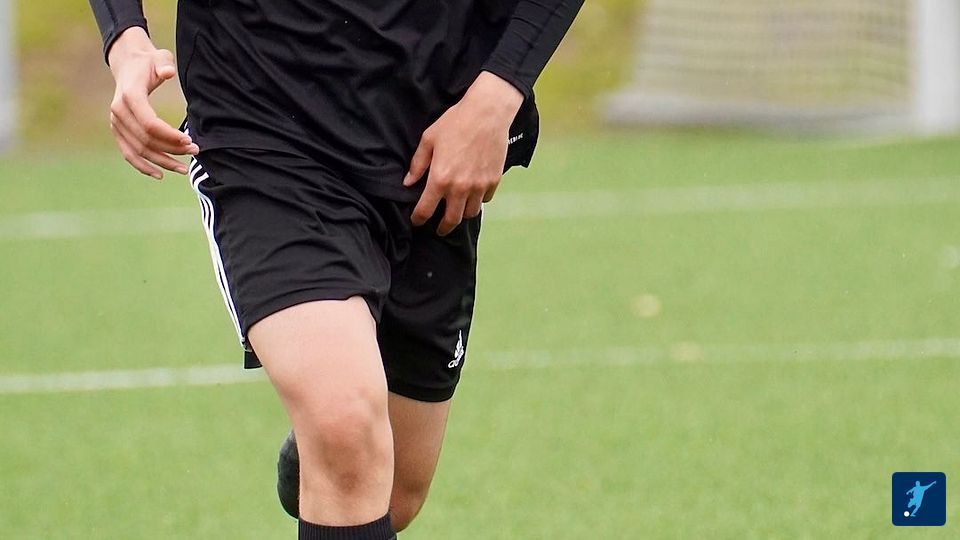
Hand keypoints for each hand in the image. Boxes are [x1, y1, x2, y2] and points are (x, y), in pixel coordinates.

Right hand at [107, 27, 198, 179]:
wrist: (128, 65)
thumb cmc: (148, 62)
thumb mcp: (158, 57)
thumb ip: (164, 63)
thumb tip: (168, 72)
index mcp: (129, 96)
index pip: (150, 123)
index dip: (169, 136)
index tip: (189, 141)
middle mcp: (119, 112)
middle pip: (146, 140)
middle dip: (172, 149)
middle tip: (195, 151)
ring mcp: (116, 123)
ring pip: (138, 150)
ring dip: (161, 162)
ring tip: (183, 169)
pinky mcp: (117, 131)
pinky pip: (129, 153)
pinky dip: (143, 166)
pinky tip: (159, 174)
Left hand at [404, 71, 523, 234]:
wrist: (487, 114)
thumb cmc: (456, 123)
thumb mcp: (429, 140)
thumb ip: (418, 164)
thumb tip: (409, 182)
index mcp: (440, 179)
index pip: (425, 210)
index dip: (418, 219)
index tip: (417, 221)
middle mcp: (459, 188)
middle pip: (451, 220)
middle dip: (443, 228)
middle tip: (439, 229)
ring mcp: (478, 186)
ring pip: (470, 213)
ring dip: (461, 214)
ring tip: (457, 209)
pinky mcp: (493, 181)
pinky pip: (484, 200)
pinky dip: (478, 200)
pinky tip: (473, 193)